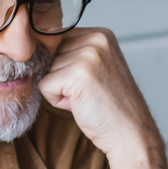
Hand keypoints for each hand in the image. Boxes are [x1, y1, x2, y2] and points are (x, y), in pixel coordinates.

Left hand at [37, 28, 156, 162]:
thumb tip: (36, 51)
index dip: (65, 66)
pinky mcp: (77, 75)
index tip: (88, 82)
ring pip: (46, 69)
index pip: (59, 40)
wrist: (131, 134)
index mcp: (102, 34)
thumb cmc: (111, 107)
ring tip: (86, 99)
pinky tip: (80, 105)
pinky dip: (57, 101)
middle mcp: (96, 39)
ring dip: (60, 90)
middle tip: (88, 93)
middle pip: (51, 54)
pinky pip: (45, 85)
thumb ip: (74, 53)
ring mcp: (88, 55)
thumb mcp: (97, 68)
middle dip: (61, 77)